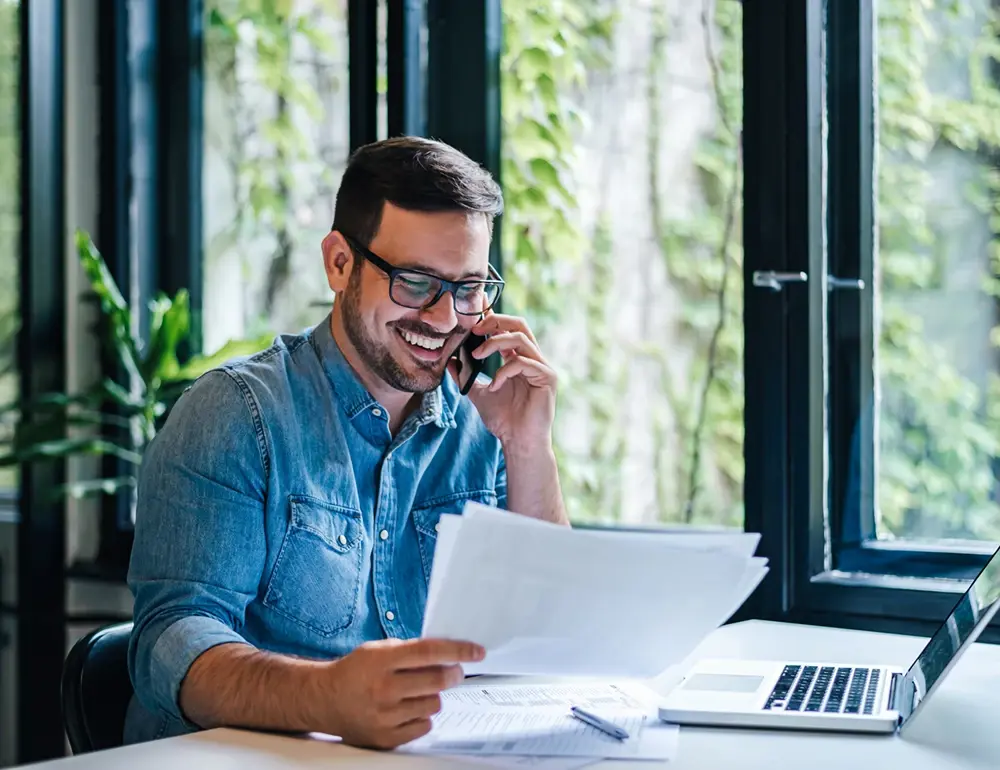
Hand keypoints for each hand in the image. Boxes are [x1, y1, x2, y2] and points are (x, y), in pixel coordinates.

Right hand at [321, 638, 484, 749]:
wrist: (325, 699)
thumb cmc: (355, 671)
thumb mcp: (378, 649)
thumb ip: (410, 650)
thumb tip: (448, 653)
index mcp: (382, 661)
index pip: (430, 652)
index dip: (458, 651)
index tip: (477, 651)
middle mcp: (384, 689)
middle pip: (438, 681)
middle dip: (454, 673)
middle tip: (454, 671)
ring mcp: (385, 716)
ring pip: (434, 704)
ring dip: (433, 695)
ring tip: (417, 691)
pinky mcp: (386, 738)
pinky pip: (423, 726)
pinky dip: (422, 716)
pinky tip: (408, 708)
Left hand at [448, 313, 556, 452]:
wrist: (518, 442)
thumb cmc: (503, 420)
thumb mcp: (478, 393)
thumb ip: (466, 376)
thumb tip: (450, 361)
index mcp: (518, 358)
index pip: (508, 329)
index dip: (492, 318)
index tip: (472, 315)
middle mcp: (532, 359)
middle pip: (519, 324)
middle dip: (496, 321)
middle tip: (474, 329)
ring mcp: (542, 367)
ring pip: (520, 338)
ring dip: (495, 342)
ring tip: (476, 355)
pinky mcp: (548, 377)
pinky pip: (523, 363)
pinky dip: (504, 371)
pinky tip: (494, 385)